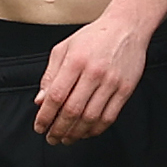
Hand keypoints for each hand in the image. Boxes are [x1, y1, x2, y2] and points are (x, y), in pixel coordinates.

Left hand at [34, 10, 149, 145]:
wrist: (127, 27)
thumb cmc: (93, 37)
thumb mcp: (64, 48)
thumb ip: (50, 75)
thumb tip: (40, 101)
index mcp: (75, 61)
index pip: (56, 96)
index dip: (45, 116)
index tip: (39, 127)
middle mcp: (94, 73)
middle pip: (72, 110)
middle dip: (58, 130)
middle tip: (52, 138)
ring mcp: (112, 82)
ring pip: (91, 117)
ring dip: (76, 133)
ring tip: (67, 139)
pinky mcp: (126, 89)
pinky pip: (109, 116)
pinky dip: (95, 129)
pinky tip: (86, 132)